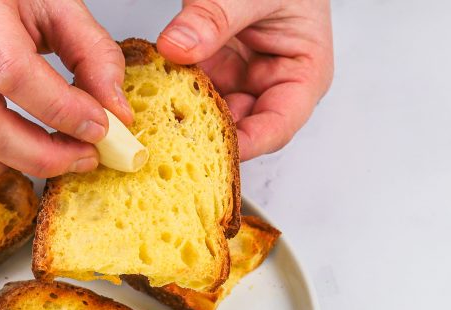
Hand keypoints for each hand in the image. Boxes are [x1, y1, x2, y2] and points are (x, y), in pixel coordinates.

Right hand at [0, 0, 132, 179]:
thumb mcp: (57, 6)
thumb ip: (94, 54)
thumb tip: (116, 113)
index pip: (13, 73)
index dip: (61, 110)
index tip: (99, 127)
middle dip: (43, 155)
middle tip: (83, 156)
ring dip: (6, 166)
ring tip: (44, 154)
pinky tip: (5, 152)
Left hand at [157, 0, 332, 160]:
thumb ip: (216, 17)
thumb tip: (178, 46)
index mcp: (302, 76)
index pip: (275, 128)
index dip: (244, 145)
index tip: (208, 151)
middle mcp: (270, 83)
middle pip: (236, 127)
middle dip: (201, 133)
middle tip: (164, 136)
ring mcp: (239, 75)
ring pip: (206, 110)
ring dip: (178, 112)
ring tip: (150, 114)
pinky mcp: (211, 63)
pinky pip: (187, 85)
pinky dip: (167, 85)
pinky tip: (148, 88)